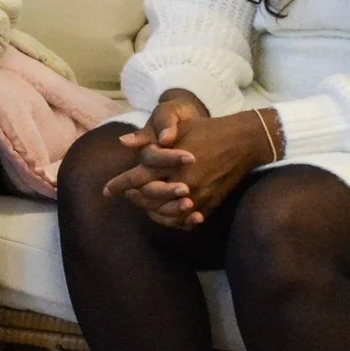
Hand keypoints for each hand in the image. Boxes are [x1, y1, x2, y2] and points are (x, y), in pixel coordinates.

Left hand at [102, 91, 209, 227]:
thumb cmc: (207, 131)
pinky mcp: (209, 204)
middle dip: (135, 198)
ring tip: (146, 205)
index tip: (106, 191)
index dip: (119, 185)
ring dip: (152, 211)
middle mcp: (181, 181)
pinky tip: (167, 214)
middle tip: (128, 194)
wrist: (243, 142)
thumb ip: (149, 139)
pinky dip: (174, 220)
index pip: (136, 178)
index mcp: (170, 162)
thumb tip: (123, 142)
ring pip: (165, 213)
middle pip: (148, 199)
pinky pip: (186, 221)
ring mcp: (197, 195)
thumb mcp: (177, 129)